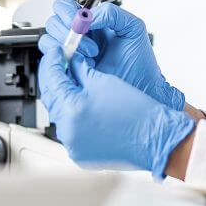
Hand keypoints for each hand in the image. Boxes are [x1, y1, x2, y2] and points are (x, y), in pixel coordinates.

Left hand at [37, 33, 193, 177]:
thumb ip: (79, 69)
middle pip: (51, 96)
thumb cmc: (136, 113)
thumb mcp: (104, 81)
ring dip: (63, 97)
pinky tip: (81, 105)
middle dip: (55, 78)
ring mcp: (73, 145)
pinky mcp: (80, 154)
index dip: (53, 60)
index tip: (59, 52)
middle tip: (64, 65)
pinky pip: (68, 130)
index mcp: (71, 109)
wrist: (154, 139)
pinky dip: (72, 116)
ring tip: (75, 85)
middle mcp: (68, 130)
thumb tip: (69, 61)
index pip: (51, 77)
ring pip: (58, 114)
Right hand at [43, 0, 184, 110]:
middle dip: (67, 32)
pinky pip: (51, 62)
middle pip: (52, 22)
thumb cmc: (139, 62)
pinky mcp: (68, 71)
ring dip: (67, 47)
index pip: (65, 6)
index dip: (66, 11)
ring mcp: (71, 54)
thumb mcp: (132, 28)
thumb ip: (112, 13)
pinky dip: (62, 61)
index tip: (78, 21)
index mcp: (90, 22)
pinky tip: (81, 66)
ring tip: (91, 57)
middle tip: (89, 44)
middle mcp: (77, 36)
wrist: (141, 88)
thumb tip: (88, 16)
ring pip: (48, 41)